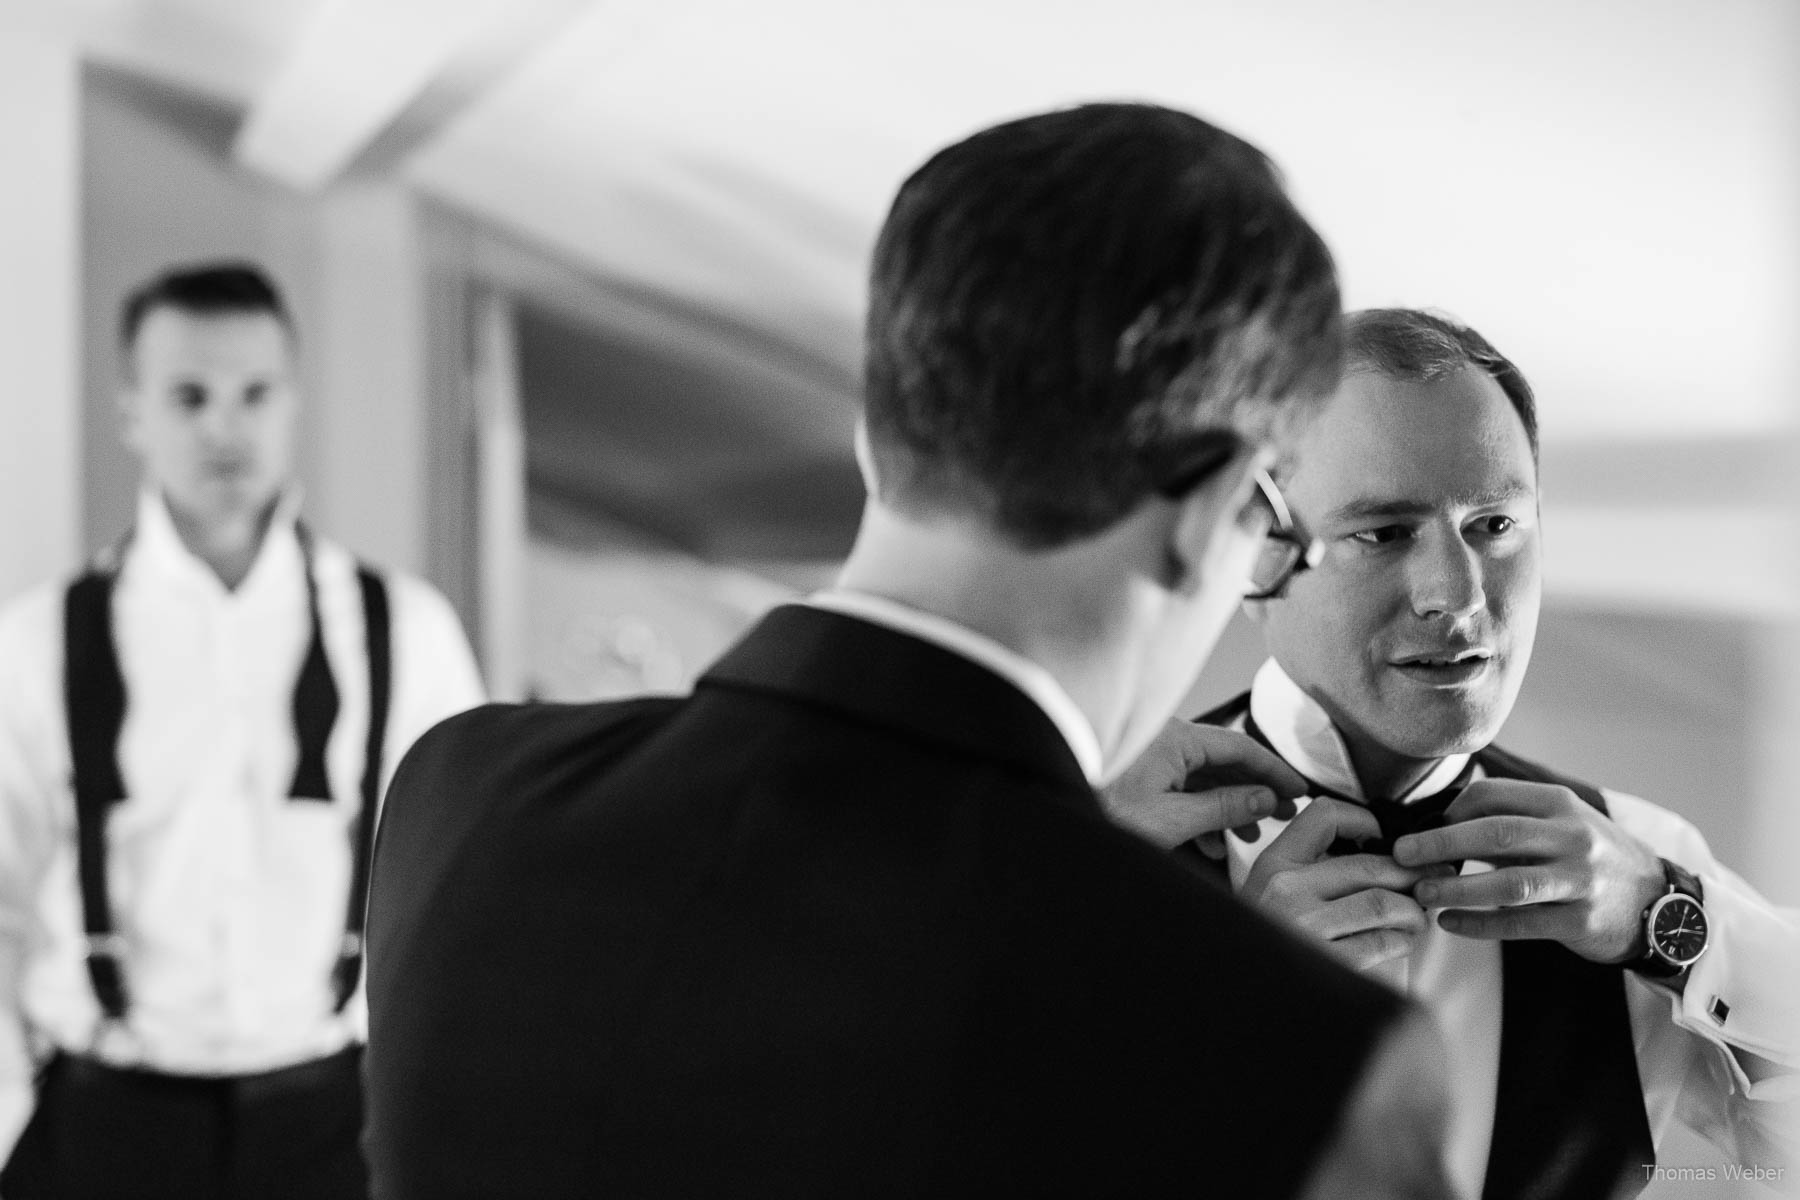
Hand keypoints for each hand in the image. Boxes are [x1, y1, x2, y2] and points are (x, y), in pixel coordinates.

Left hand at [1099, 719, 1303, 853]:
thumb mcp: (1172, 818)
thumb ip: (1223, 807)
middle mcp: (1165, 740)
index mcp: (1176, 740)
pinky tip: (1212, 842)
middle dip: (1253, 791)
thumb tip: (1265, 798)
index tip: (1298, 790)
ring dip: (1228, 806)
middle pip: (1223, 761)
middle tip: (1283, 814)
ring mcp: (1150, 757)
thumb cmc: (1105, 813)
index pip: (1239, 748)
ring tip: (1251, 834)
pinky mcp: (1136, 775)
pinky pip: (1180, 787)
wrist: (1054, 820)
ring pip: (1202, 777)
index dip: (1273, 770)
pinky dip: (1200, 811)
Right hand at [1241, 797, 1447, 971]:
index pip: (1324, 816)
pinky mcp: (1326, 962)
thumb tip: (1377, 851)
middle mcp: (1286, 889)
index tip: (1380, 837)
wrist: (1246, 1003)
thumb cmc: (1267, 947)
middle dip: (1411, 875)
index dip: (1363, 820)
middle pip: (1370, 865)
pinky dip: (1402, 941)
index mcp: (1273, 864)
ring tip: (1416, 918)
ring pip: (1383, 903)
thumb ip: (1309, 873)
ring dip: (1412, 911)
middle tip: (1429, 883)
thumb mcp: (1270, 897)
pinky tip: (1400, 943)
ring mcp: (1305, 926)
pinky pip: (1381, 941)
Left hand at [1395, 779, 1665, 963]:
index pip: (1492, 796)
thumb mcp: (1560, 824)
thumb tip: (1437, 827)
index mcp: (1560, 804)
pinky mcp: (1581, 921)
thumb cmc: (1589, 857)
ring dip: (1456, 889)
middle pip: (1495, 834)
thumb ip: (1508, 820)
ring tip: (1422, 893)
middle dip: (1440, 844)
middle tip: (1402, 856)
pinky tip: (1449, 923)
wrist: (1659, 902)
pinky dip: (1479, 924)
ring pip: (1507, 883)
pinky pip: (1519, 924)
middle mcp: (1572, 837)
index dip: (1452, 811)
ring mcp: (1580, 881)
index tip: (1427, 829)